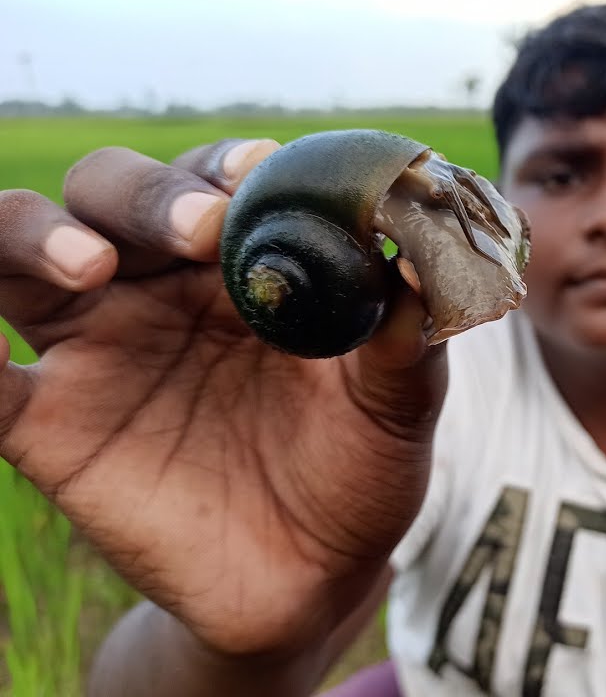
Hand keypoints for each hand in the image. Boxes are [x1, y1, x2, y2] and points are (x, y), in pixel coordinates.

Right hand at [0, 139, 442, 656]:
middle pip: (114, 193)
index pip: (215, 181)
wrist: (315, 576)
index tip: (262, 174)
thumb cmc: (358, 467)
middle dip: (150, 194)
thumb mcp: (400, 403)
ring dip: (36, 233)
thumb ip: (410, 333)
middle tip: (202, 230)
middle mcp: (160, 287)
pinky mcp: (48, 426)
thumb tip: (428, 259)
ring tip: (90, 265)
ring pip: (21, 249)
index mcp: (242, 264)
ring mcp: (97, 348)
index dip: (230, 166)